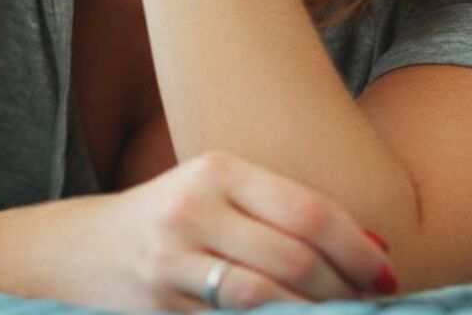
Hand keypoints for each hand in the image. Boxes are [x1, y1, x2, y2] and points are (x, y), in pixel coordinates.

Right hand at [79, 151, 396, 310]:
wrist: (84, 250)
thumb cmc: (177, 220)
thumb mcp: (222, 196)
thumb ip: (289, 215)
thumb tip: (376, 249)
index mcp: (216, 171)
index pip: (309, 211)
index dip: (359, 250)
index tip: (387, 275)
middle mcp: (191, 210)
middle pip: (295, 259)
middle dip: (345, 291)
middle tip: (368, 304)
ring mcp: (171, 261)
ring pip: (268, 299)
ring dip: (314, 313)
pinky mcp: (161, 305)